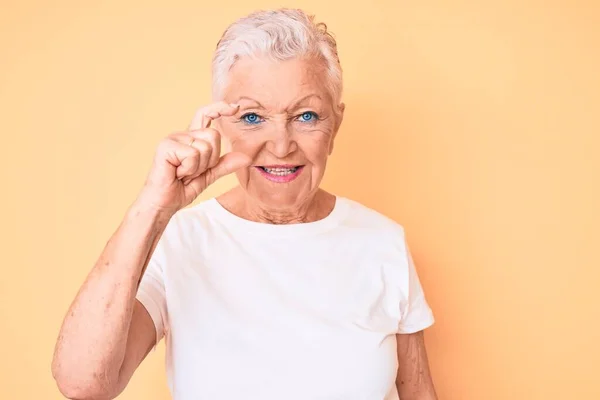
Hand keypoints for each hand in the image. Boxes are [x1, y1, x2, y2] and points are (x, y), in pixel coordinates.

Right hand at [135, 102, 250, 214]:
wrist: (163, 204)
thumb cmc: (181, 189)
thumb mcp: (209, 176)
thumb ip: (225, 164)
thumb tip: (247, 157)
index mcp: (191, 139)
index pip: (206, 115)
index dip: (220, 108)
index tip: (235, 108)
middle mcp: (182, 135)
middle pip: (214, 135)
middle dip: (210, 159)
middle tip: (193, 172)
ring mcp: (173, 139)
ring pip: (205, 147)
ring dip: (199, 167)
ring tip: (183, 174)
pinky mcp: (166, 146)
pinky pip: (193, 154)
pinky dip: (189, 169)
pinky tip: (177, 173)